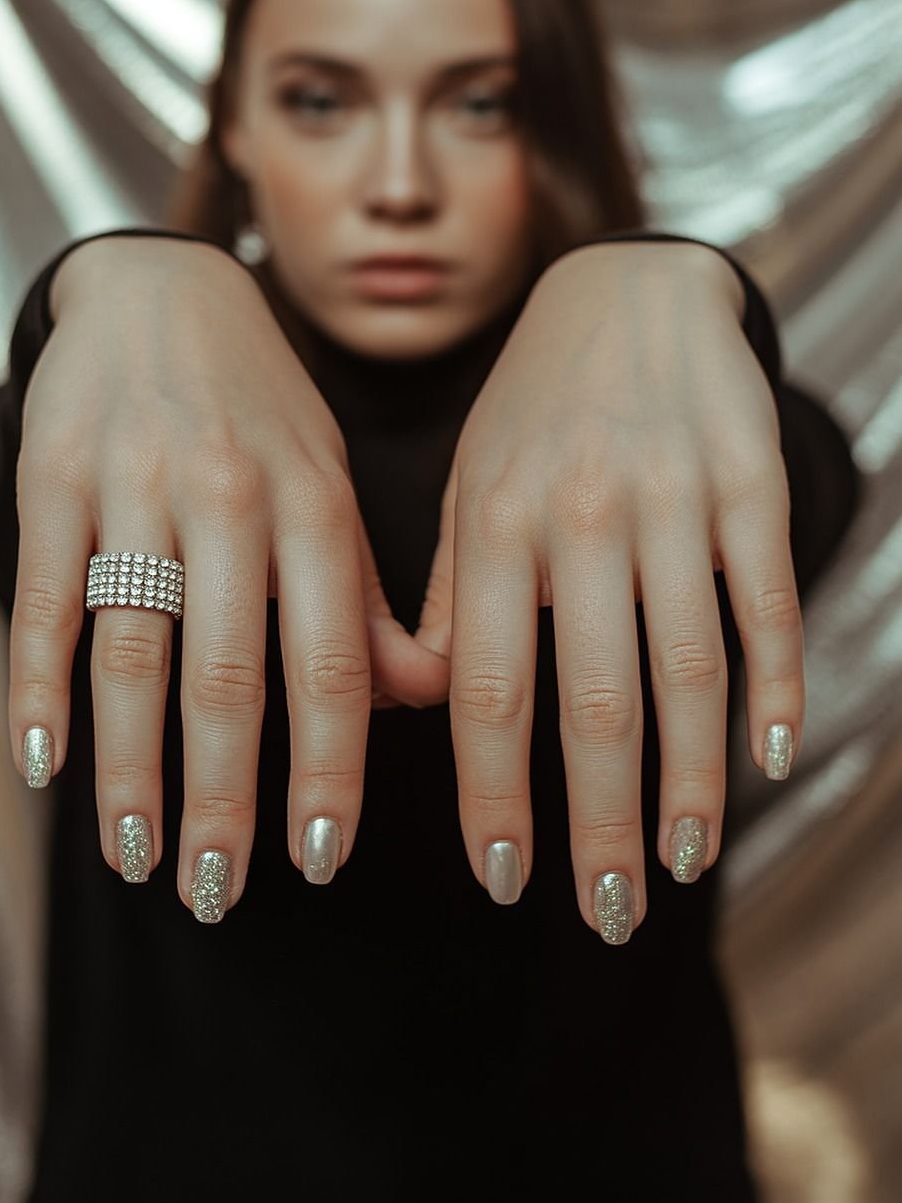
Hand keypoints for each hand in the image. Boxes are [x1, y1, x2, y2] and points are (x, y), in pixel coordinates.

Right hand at [10, 235, 445, 914]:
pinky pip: (46, 599)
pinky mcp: (55, 479)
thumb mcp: (332, 484)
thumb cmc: (261, 410)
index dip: (328, 770)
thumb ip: (370, 595)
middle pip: (227, 676)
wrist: (163, 290)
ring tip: (135, 857)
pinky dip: (41, 688)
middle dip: (222, 798)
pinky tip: (42, 764)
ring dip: (131, 768)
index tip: (321, 861)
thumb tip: (429, 702)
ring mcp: (136, 487)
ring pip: (133, 652)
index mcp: (315, 505)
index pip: (331, 663)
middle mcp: (230, 497)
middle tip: (215, 892)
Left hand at [400, 240, 801, 937]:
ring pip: (687, 667)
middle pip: (593, 701)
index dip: (496, 794)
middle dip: (600, 820)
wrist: (625, 290)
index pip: (488, 691)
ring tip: (682, 860)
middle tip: (606, 912)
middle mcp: (576, 517)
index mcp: (491, 526)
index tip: (503, 879)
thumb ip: (447, 596)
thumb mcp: (464, 488)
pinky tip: (772, 757)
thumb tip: (425, 707)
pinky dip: (775, 684)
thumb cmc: (530, 412)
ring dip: (689, 779)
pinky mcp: (748, 481)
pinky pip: (765, 601)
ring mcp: (670, 498)